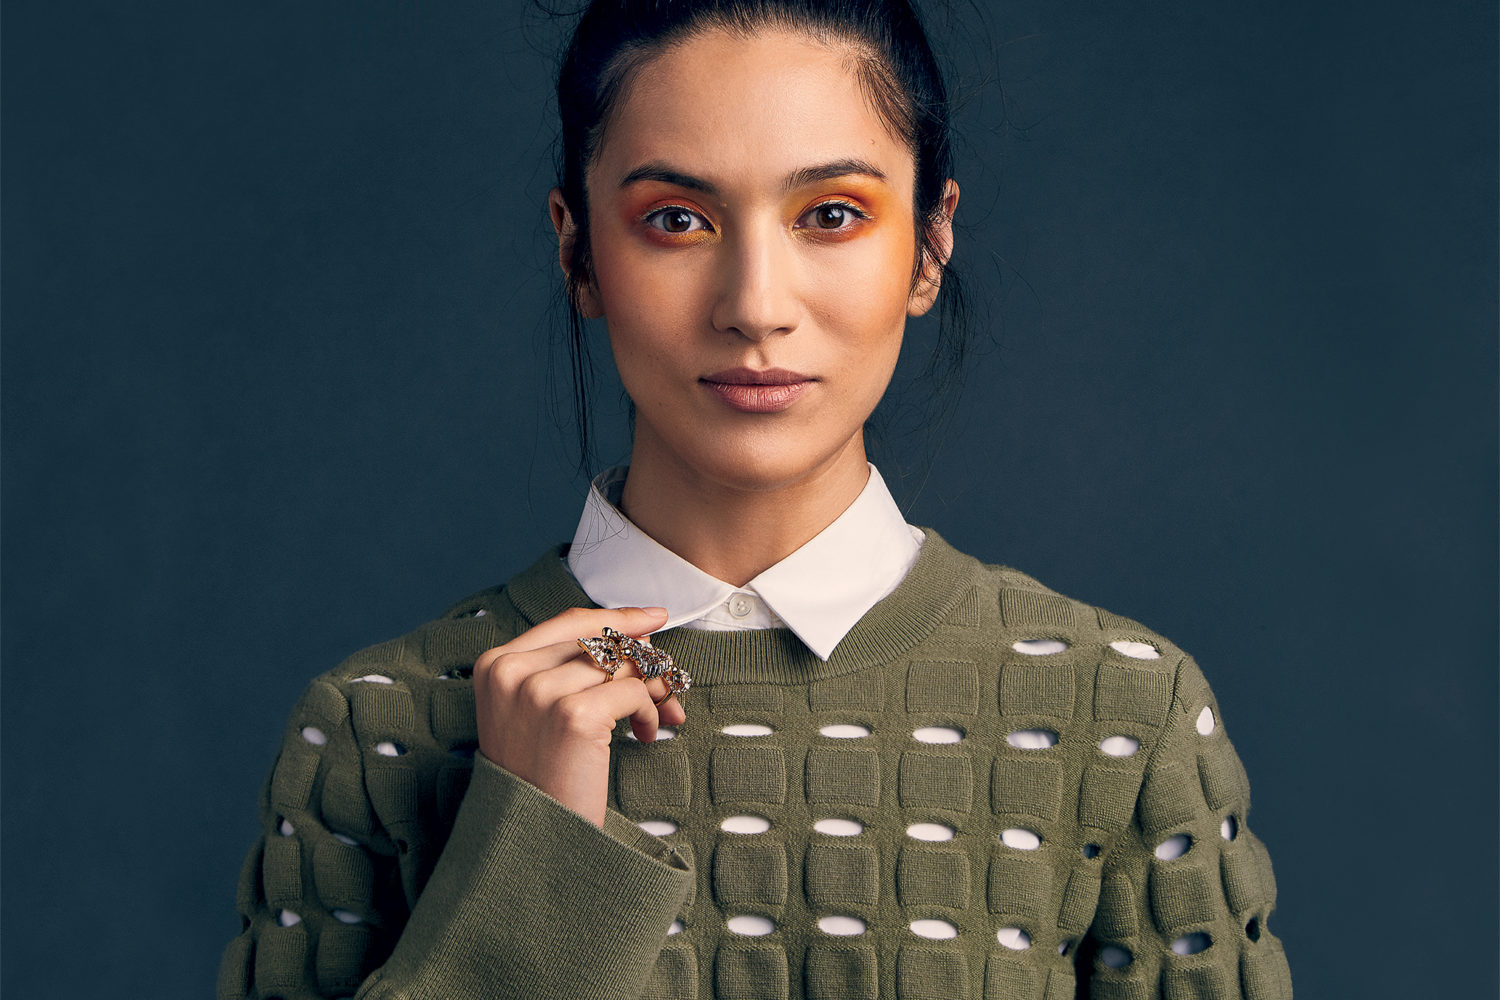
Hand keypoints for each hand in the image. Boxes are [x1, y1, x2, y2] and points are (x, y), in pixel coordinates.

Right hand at [472, 606, 685, 826]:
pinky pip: (635, 691)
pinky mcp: (573, 715)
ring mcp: (539, 691)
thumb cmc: (539, 778)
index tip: (653, 618)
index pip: (570, 622)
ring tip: (659, 717)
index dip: (617, 618)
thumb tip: (639, 635)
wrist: (532, 839)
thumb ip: (569, 670)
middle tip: (668, 688)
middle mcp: (511, 672)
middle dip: (645, 661)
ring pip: (623, 664)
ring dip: (653, 690)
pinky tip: (647, 735)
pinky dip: (652, 712)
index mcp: (495, 665)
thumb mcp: (536, 714)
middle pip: (602, 641)